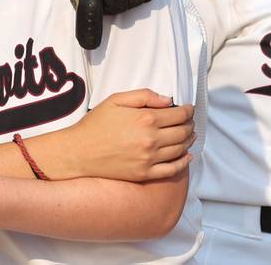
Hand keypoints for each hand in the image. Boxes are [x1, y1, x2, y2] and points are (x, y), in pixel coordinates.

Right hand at [64, 88, 193, 180]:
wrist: (80, 151)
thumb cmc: (95, 124)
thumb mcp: (115, 100)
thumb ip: (143, 96)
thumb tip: (167, 100)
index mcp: (145, 119)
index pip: (179, 114)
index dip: (188, 110)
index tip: (188, 109)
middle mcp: (151, 139)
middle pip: (183, 132)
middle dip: (190, 124)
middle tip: (189, 121)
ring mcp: (149, 159)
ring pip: (181, 149)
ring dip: (188, 141)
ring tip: (188, 135)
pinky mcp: (146, 173)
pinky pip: (173, 169)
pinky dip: (184, 162)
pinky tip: (186, 156)